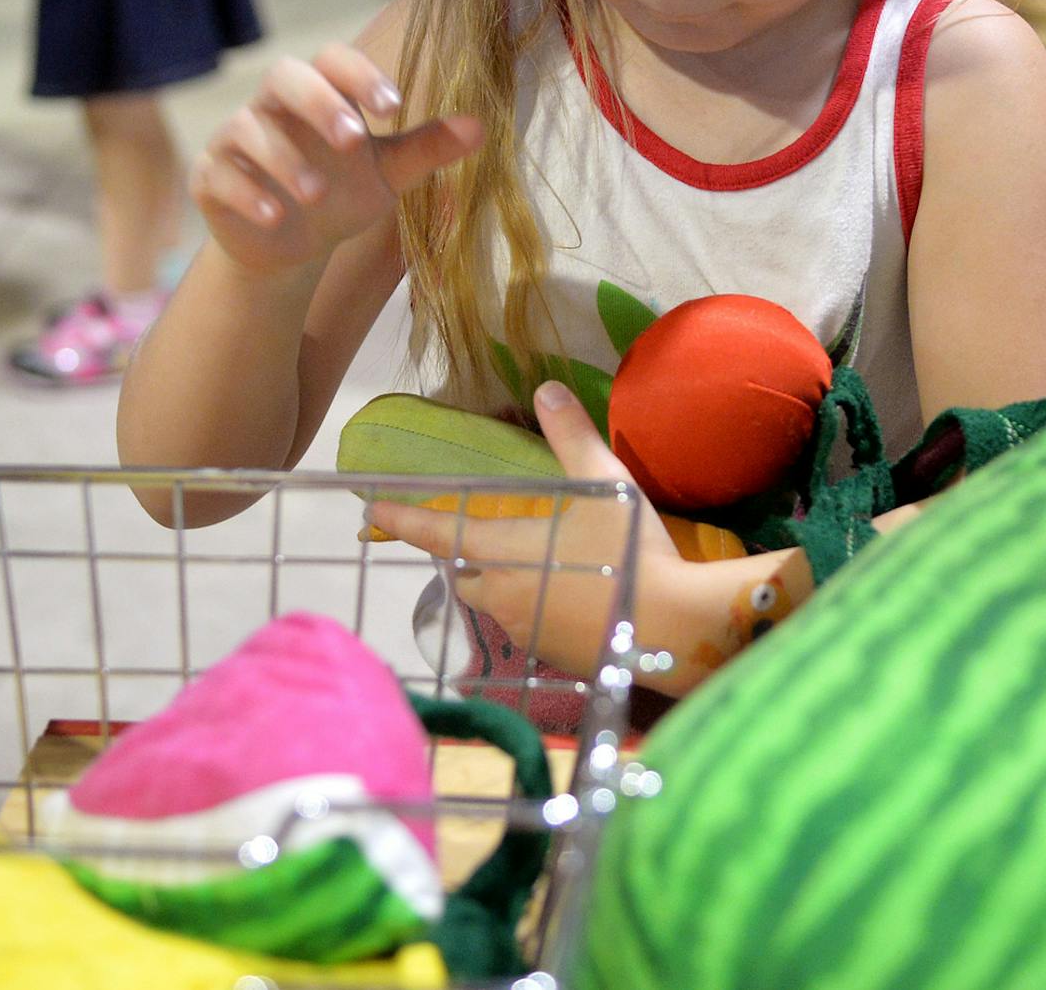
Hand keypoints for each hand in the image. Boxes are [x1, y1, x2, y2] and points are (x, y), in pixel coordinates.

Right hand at [192, 47, 481, 276]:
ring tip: (316, 195)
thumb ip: (426, 148)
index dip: (360, 75)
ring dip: (283, 159)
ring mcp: (236, 138)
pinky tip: (275, 216)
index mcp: (321, 93)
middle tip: (354, 140)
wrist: (290, 246)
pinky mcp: (210, 176)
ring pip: (247, 127)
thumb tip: (481, 127)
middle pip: (284, 77)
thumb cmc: (341, 194)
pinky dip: (246, 193)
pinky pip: (218, 174)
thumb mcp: (388, 174)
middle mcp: (274, 106)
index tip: (394, 106)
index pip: (333, 59)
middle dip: (319, 104)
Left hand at [368, 382, 690, 682]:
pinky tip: (569, 594)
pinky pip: (529, 625)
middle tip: (480, 534)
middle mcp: (501, 595)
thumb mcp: (603, 484)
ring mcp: (526, 632)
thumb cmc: (628, 552)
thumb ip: (571, 437)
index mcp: (503, 552)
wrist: (673, 629)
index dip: (403, 519)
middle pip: (464, 573)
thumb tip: (546, 389)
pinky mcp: (554, 656)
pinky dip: (535, 607)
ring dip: (503, 582)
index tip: (372, 510)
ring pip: (496, 602)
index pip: (437, 533)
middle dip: (465, 556)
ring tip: (535, 562)